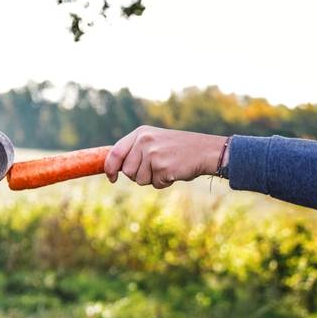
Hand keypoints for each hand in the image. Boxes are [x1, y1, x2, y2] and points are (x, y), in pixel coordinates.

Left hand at [104, 126, 227, 188]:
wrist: (206, 150)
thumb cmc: (178, 149)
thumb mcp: (154, 141)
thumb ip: (135, 150)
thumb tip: (115, 167)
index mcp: (140, 133)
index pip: (115, 153)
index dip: (110, 168)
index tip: (111, 178)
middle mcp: (144, 141)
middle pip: (127, 171)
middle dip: (138, 175)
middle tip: (156, 168)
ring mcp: (152, 153)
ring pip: (140, 180)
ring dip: (152, 179)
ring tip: (167, 167)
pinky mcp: (162, 167)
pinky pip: (155, 184)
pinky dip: (164, 183)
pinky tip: (174, 172)